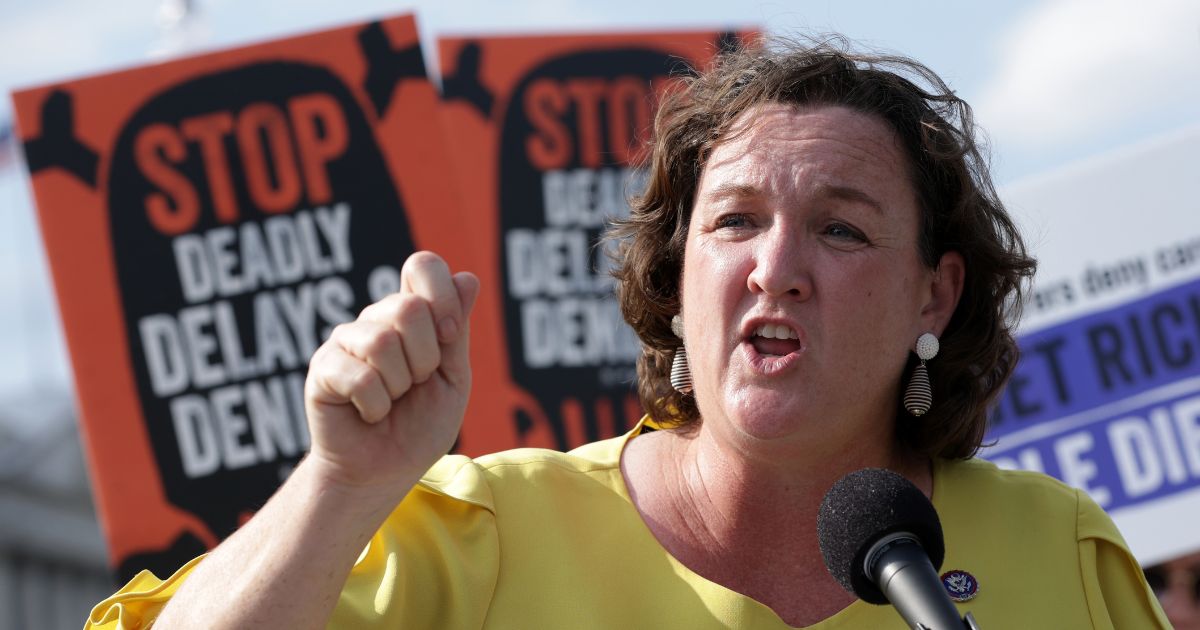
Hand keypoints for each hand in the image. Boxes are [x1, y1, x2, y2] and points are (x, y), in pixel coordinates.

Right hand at [303, 251, 479, 492]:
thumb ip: (457, 331)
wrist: (384, 473)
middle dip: (425, 358)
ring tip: (391, 400)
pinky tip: (369, 414)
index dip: (442, 295)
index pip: (423, 266)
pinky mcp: (323, 368)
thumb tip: (468, 277)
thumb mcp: (452, 379)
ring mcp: (346, 341)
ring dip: (399, 385)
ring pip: (383, 341)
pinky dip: (376, 406)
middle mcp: (376, 319)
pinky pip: (360, 376)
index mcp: (412, 315)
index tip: (449, 335)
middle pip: (409, 307)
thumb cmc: (419, 427)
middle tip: (414, 385)